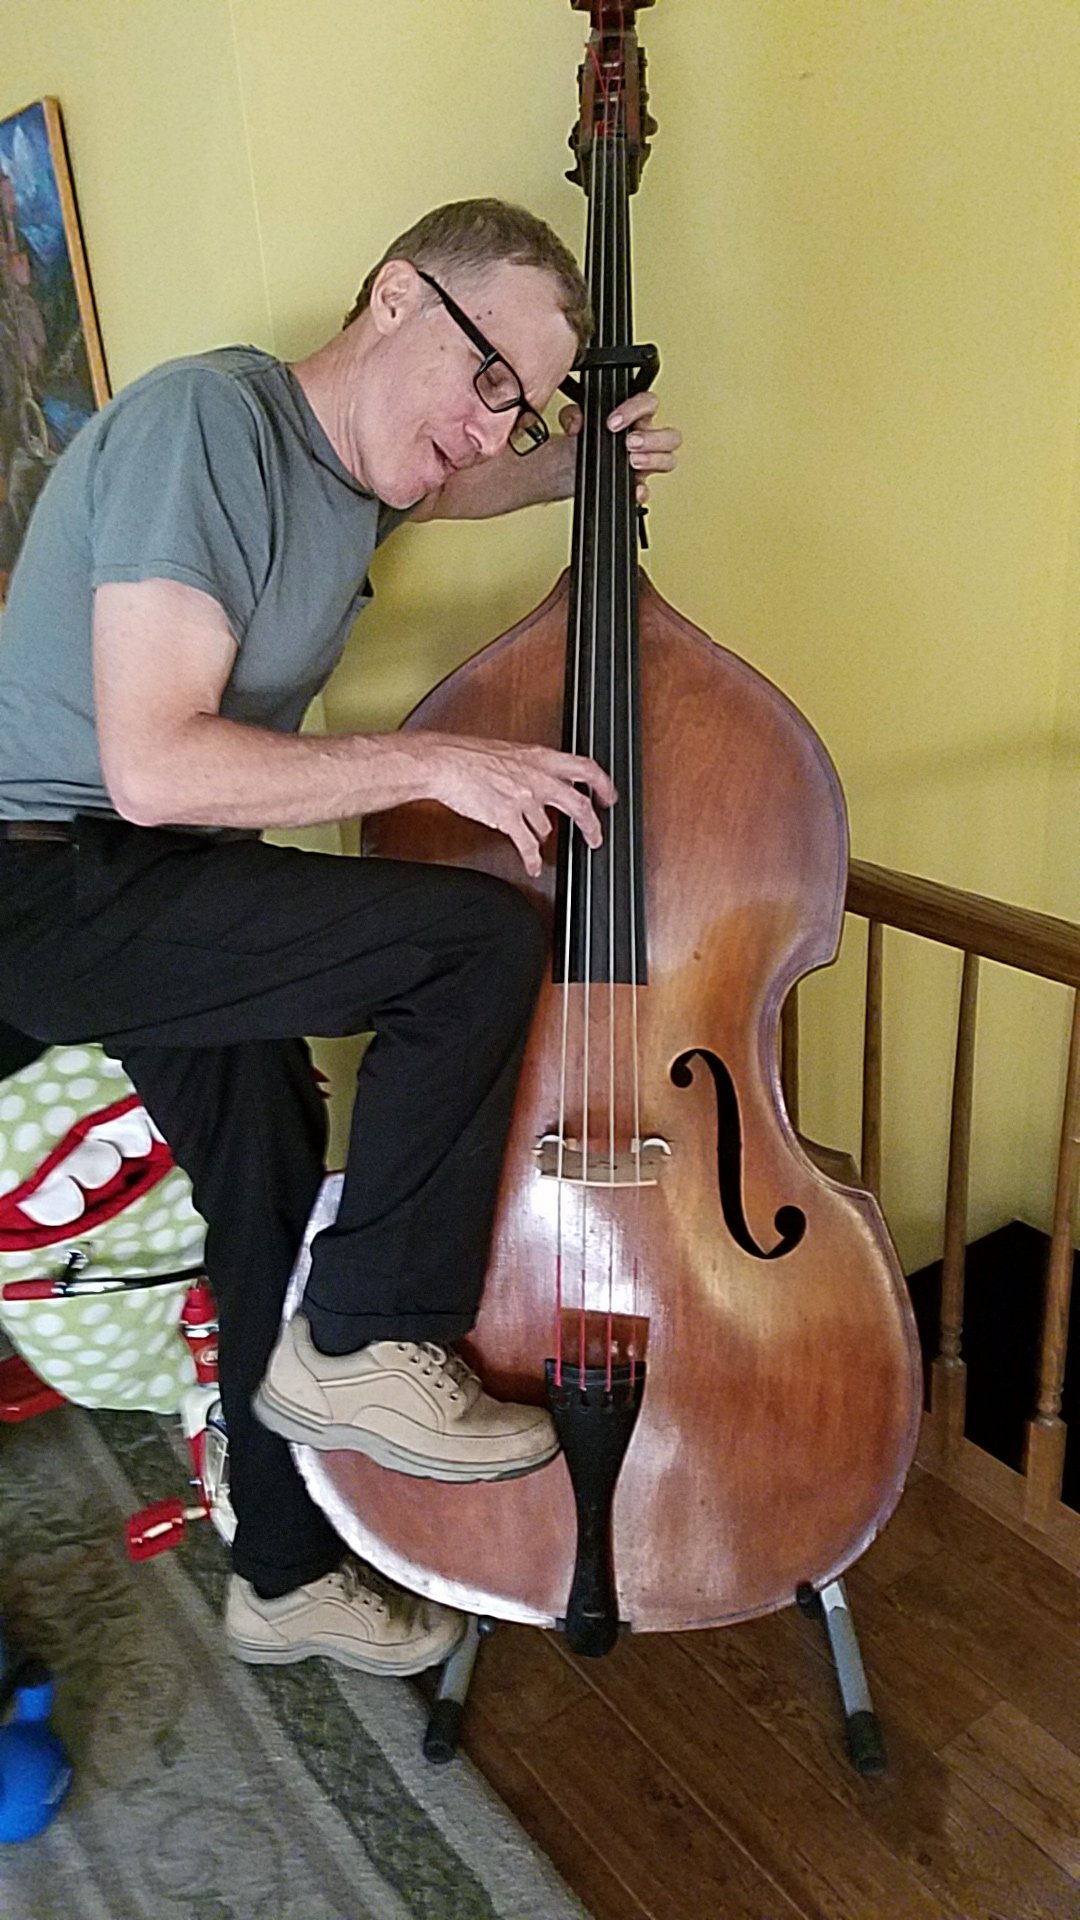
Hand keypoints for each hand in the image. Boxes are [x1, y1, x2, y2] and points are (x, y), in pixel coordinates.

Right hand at [419, 734, 616, 878]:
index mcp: (541, 757)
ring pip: (547, 828)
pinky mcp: (507, 817)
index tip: (608, 796)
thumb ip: (531, 767)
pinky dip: (532, 860)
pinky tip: (533, 866)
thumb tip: (542, 780)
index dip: (603, 784)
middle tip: (595, 837)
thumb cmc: (469, 755)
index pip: (585, 768)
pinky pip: (527, 846)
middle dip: (591, 824)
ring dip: (544, 838)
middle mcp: (538, 777)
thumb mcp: (511, 752)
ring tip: (540, 845)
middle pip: (579, 803)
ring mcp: (524, 798)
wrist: (445, 762)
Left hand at [557, 389, 681, 502]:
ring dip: (653, 460)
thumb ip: (572, 414)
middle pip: (671, 435)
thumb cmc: (577, 440)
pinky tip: (633, 489)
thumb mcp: (572, 420)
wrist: (565, 468)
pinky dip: (641, 491)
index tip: (613, 422)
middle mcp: (644, 439)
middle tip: (629, 443)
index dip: (635, 410)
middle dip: (652, 439)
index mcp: (633, 417)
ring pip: (669, 460)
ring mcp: (643, 463)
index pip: (649, 403)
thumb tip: (576, 422)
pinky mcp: (634, 484)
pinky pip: (647, 489)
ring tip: (632, 461)